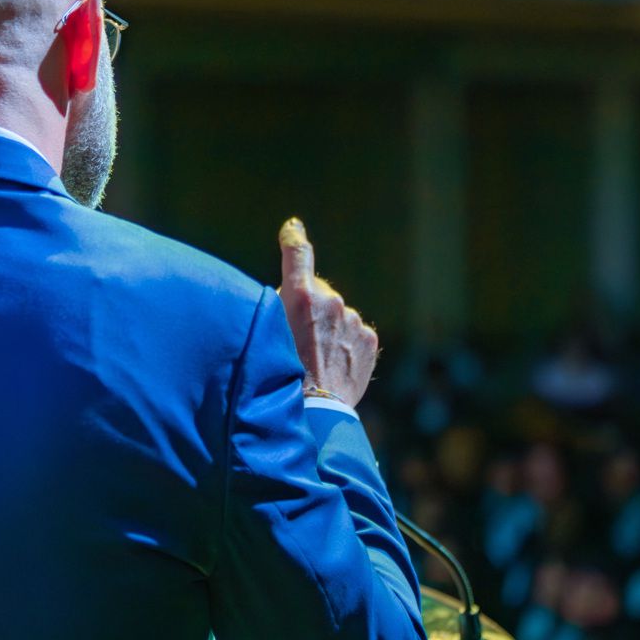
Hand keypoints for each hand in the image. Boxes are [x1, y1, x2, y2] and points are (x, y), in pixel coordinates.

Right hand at [276, 217, 378, 409]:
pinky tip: (332, 365)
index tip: (293, 227)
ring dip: (328, 330)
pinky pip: (353, 333)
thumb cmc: (282, 373)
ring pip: (337, 316)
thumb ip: (284, 304)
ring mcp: (354, 320)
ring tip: (315, 360)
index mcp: (301, 295)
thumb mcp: (270, 331)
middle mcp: (331, 301)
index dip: (293, 238)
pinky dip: (344, 344)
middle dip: (311, 309)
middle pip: (318, 294)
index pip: (298, 254)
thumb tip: (295, 291)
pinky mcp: (368, 338)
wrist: (316, 411)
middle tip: (298, 340)